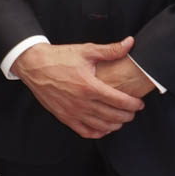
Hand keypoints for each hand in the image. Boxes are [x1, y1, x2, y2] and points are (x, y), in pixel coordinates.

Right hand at [11, 38, 144, 138]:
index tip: (139, 103)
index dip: (133, 104)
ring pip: (101, 126)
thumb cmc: (60, 58)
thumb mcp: (86, 51)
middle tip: (133, 112)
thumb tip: (130, 43)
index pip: (119, 101)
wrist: (34, 66)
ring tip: (121, 120)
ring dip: (115, 125)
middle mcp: (82, 102)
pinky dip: (98, 132)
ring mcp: (72, 112)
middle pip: (112, 116)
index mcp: (89, 86)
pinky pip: (85, 131)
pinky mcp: (64, 117)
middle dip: (127, 115)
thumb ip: (110, 50)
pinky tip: (104, 128)